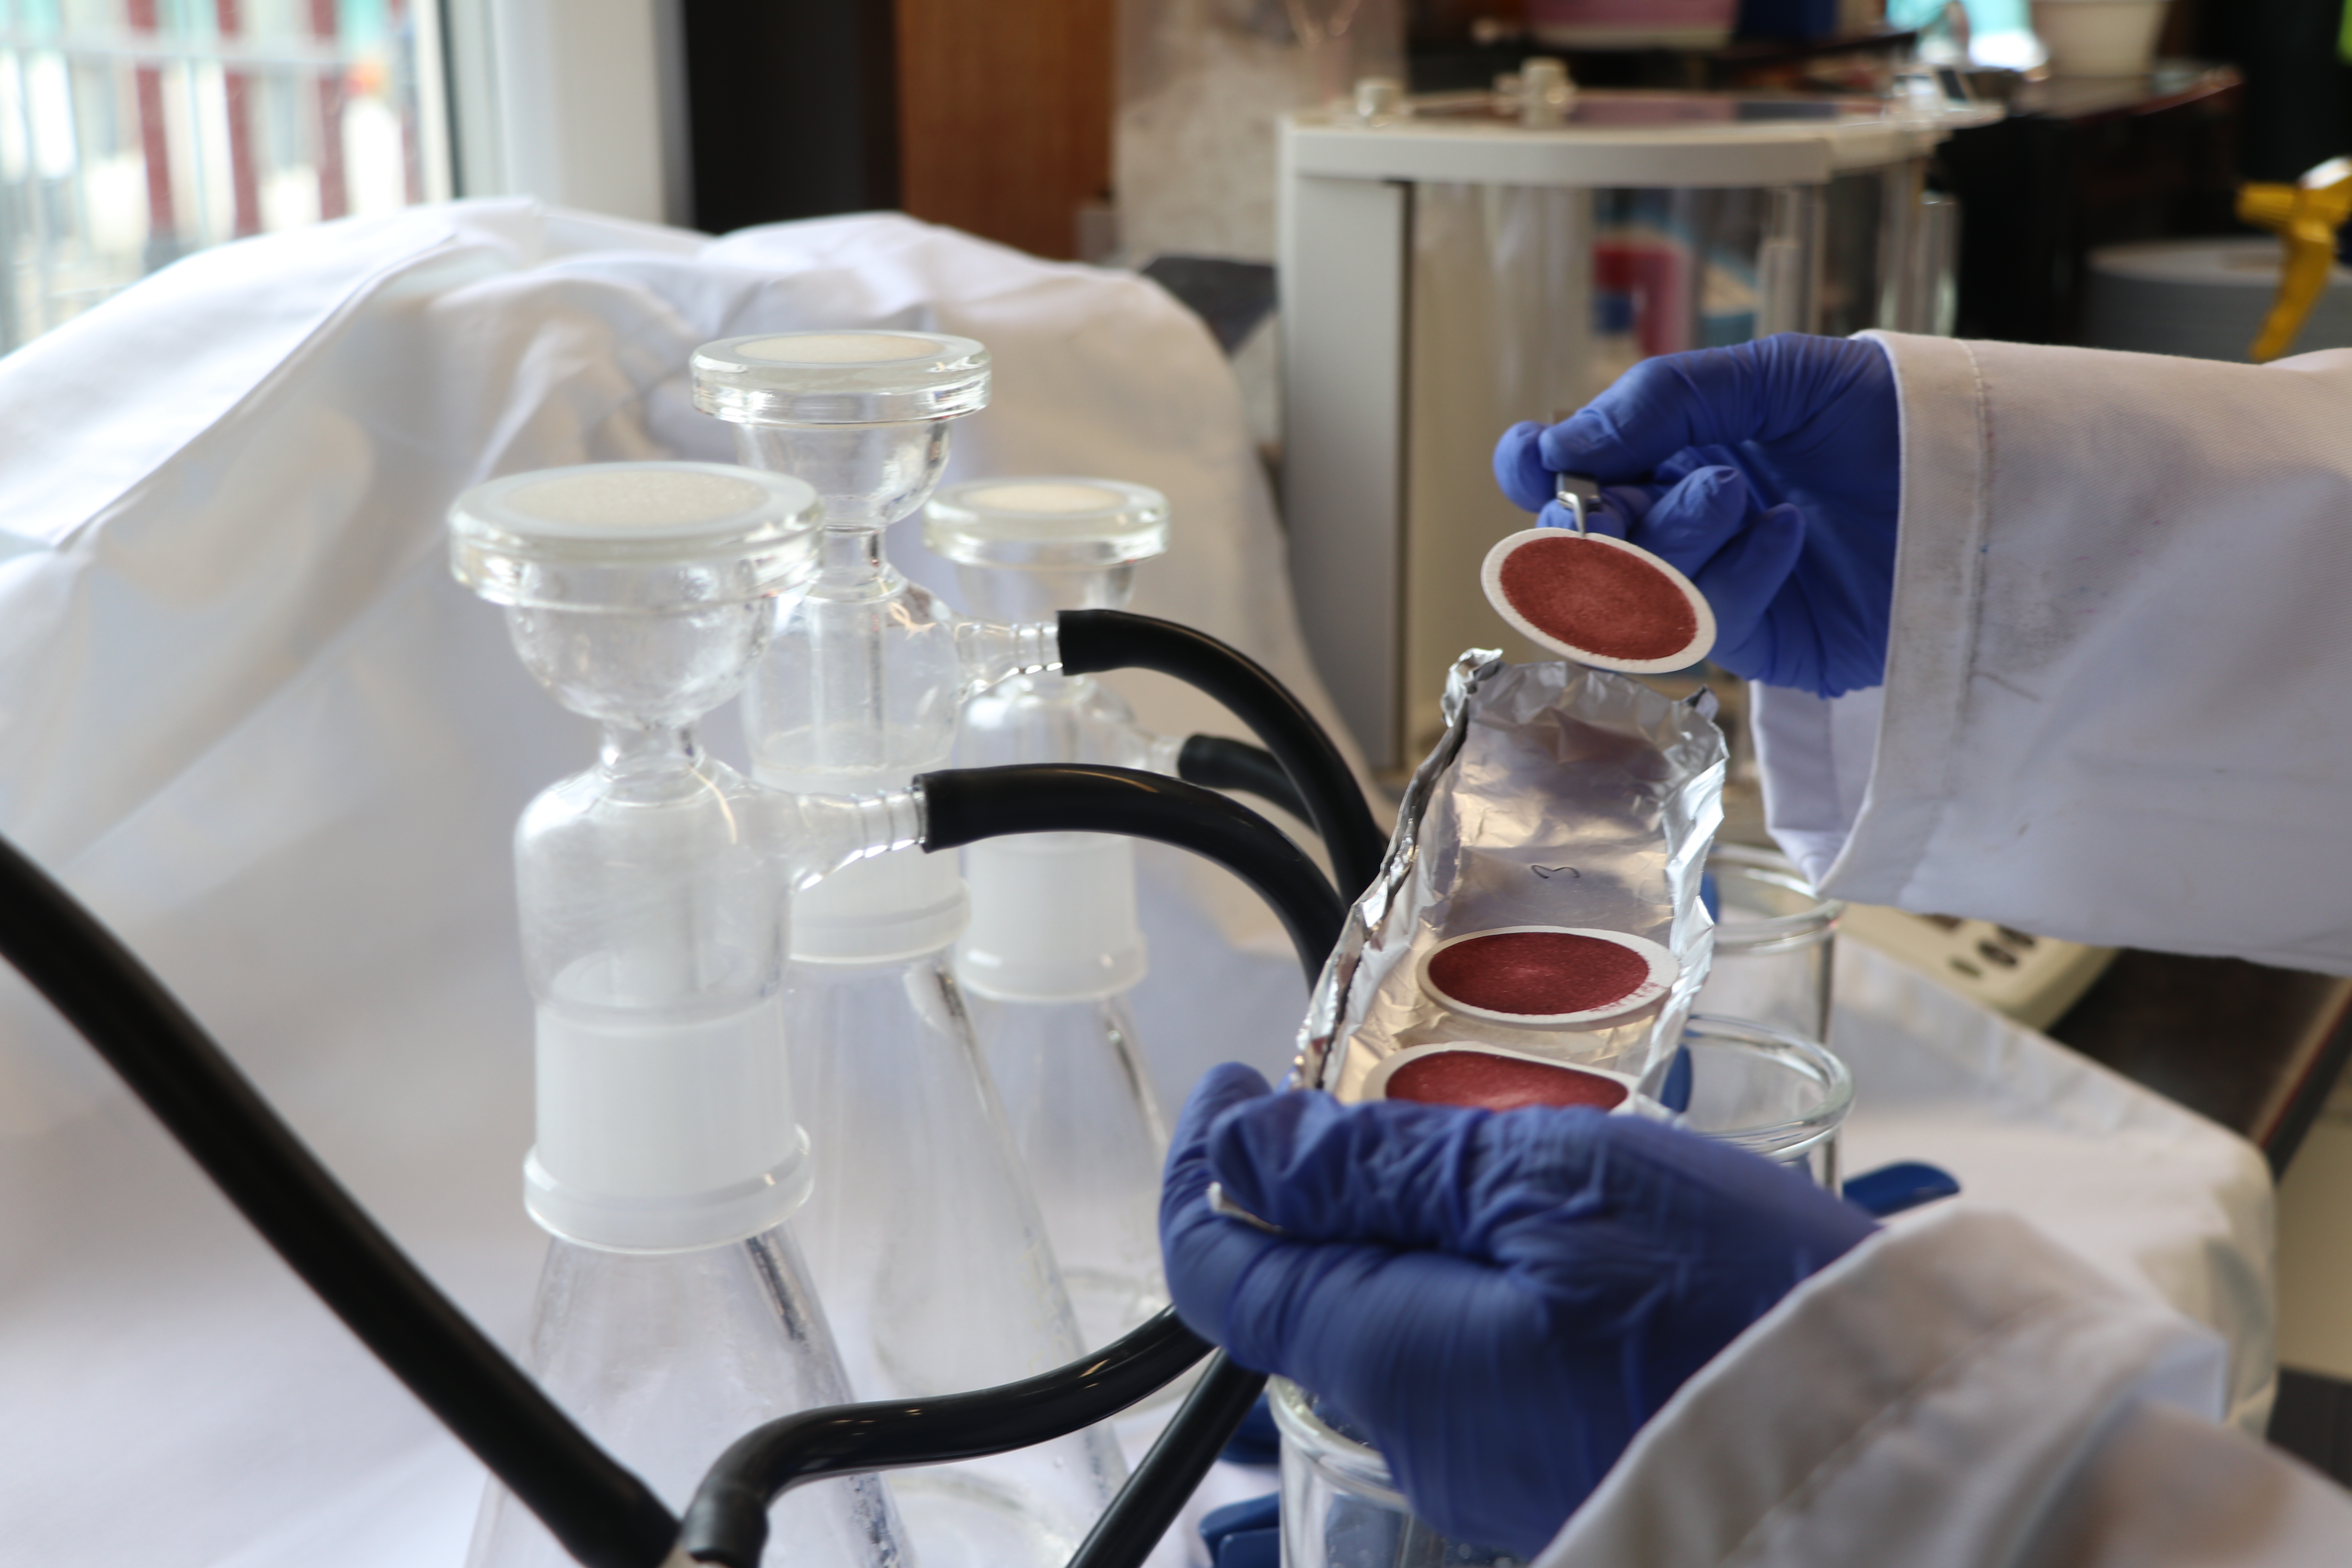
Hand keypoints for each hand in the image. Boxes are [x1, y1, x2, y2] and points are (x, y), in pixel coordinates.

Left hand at [1161, 1064, 1876, 1556]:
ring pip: (1402, 1320)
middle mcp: (1416, 1432)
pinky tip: (1558, 1225)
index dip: (1208, 1168)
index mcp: (1388, 1354)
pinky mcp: (1563, 1465)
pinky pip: (1480, 1361)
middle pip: (1311, 1291)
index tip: (1235, 1083)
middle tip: (1383, 1079)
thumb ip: (1380, 1169)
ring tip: (1492, 1137)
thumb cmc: (1727, 1306)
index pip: (1220, 1268)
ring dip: (1416, 1225)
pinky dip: (1486, 1278)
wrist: (1889, 1458)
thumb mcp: (1549, 1184)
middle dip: (1322, 1184)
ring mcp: (1490, 1463)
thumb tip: (1242, 1145)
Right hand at [1490, 334, 1898, 697]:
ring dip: (1668, 543)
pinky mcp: (1757, 640)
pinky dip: (1734, 573)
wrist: (1986, 480)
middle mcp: (1677, 519)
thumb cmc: (1890, 415)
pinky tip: (1786, 533)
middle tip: (1615, 504)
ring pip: (1627, 596)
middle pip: (1576, 546)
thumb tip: (1559, 446)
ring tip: (1735, 495)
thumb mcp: (1775, 376)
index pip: (1565, 470)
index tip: (1539, 458)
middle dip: (1589, 525)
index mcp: (1669, 449)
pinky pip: (1702, 623)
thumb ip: (1663, 400)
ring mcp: (1712, 582)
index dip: (1534, 469)